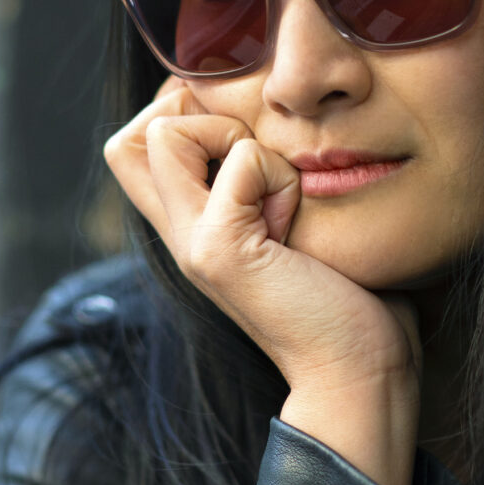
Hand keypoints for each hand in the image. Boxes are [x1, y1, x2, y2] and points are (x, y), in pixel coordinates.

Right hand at [104, 77, 421, 484]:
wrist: (356, 370)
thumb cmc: (342, 296)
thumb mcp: (287, 226)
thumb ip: (261, 186)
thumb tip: (273, 126)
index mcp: (190, 227)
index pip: (136, 144)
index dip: (183, 115)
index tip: (245, 144)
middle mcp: (178, 234)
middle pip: (127, 139)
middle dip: (192, 115)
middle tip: (250, 156)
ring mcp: (192, 244)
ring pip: (167, 132)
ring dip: (235, 138)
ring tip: (276, 191)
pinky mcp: (221, 251)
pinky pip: (240, 161)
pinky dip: (277, 173)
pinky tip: (294, 220)